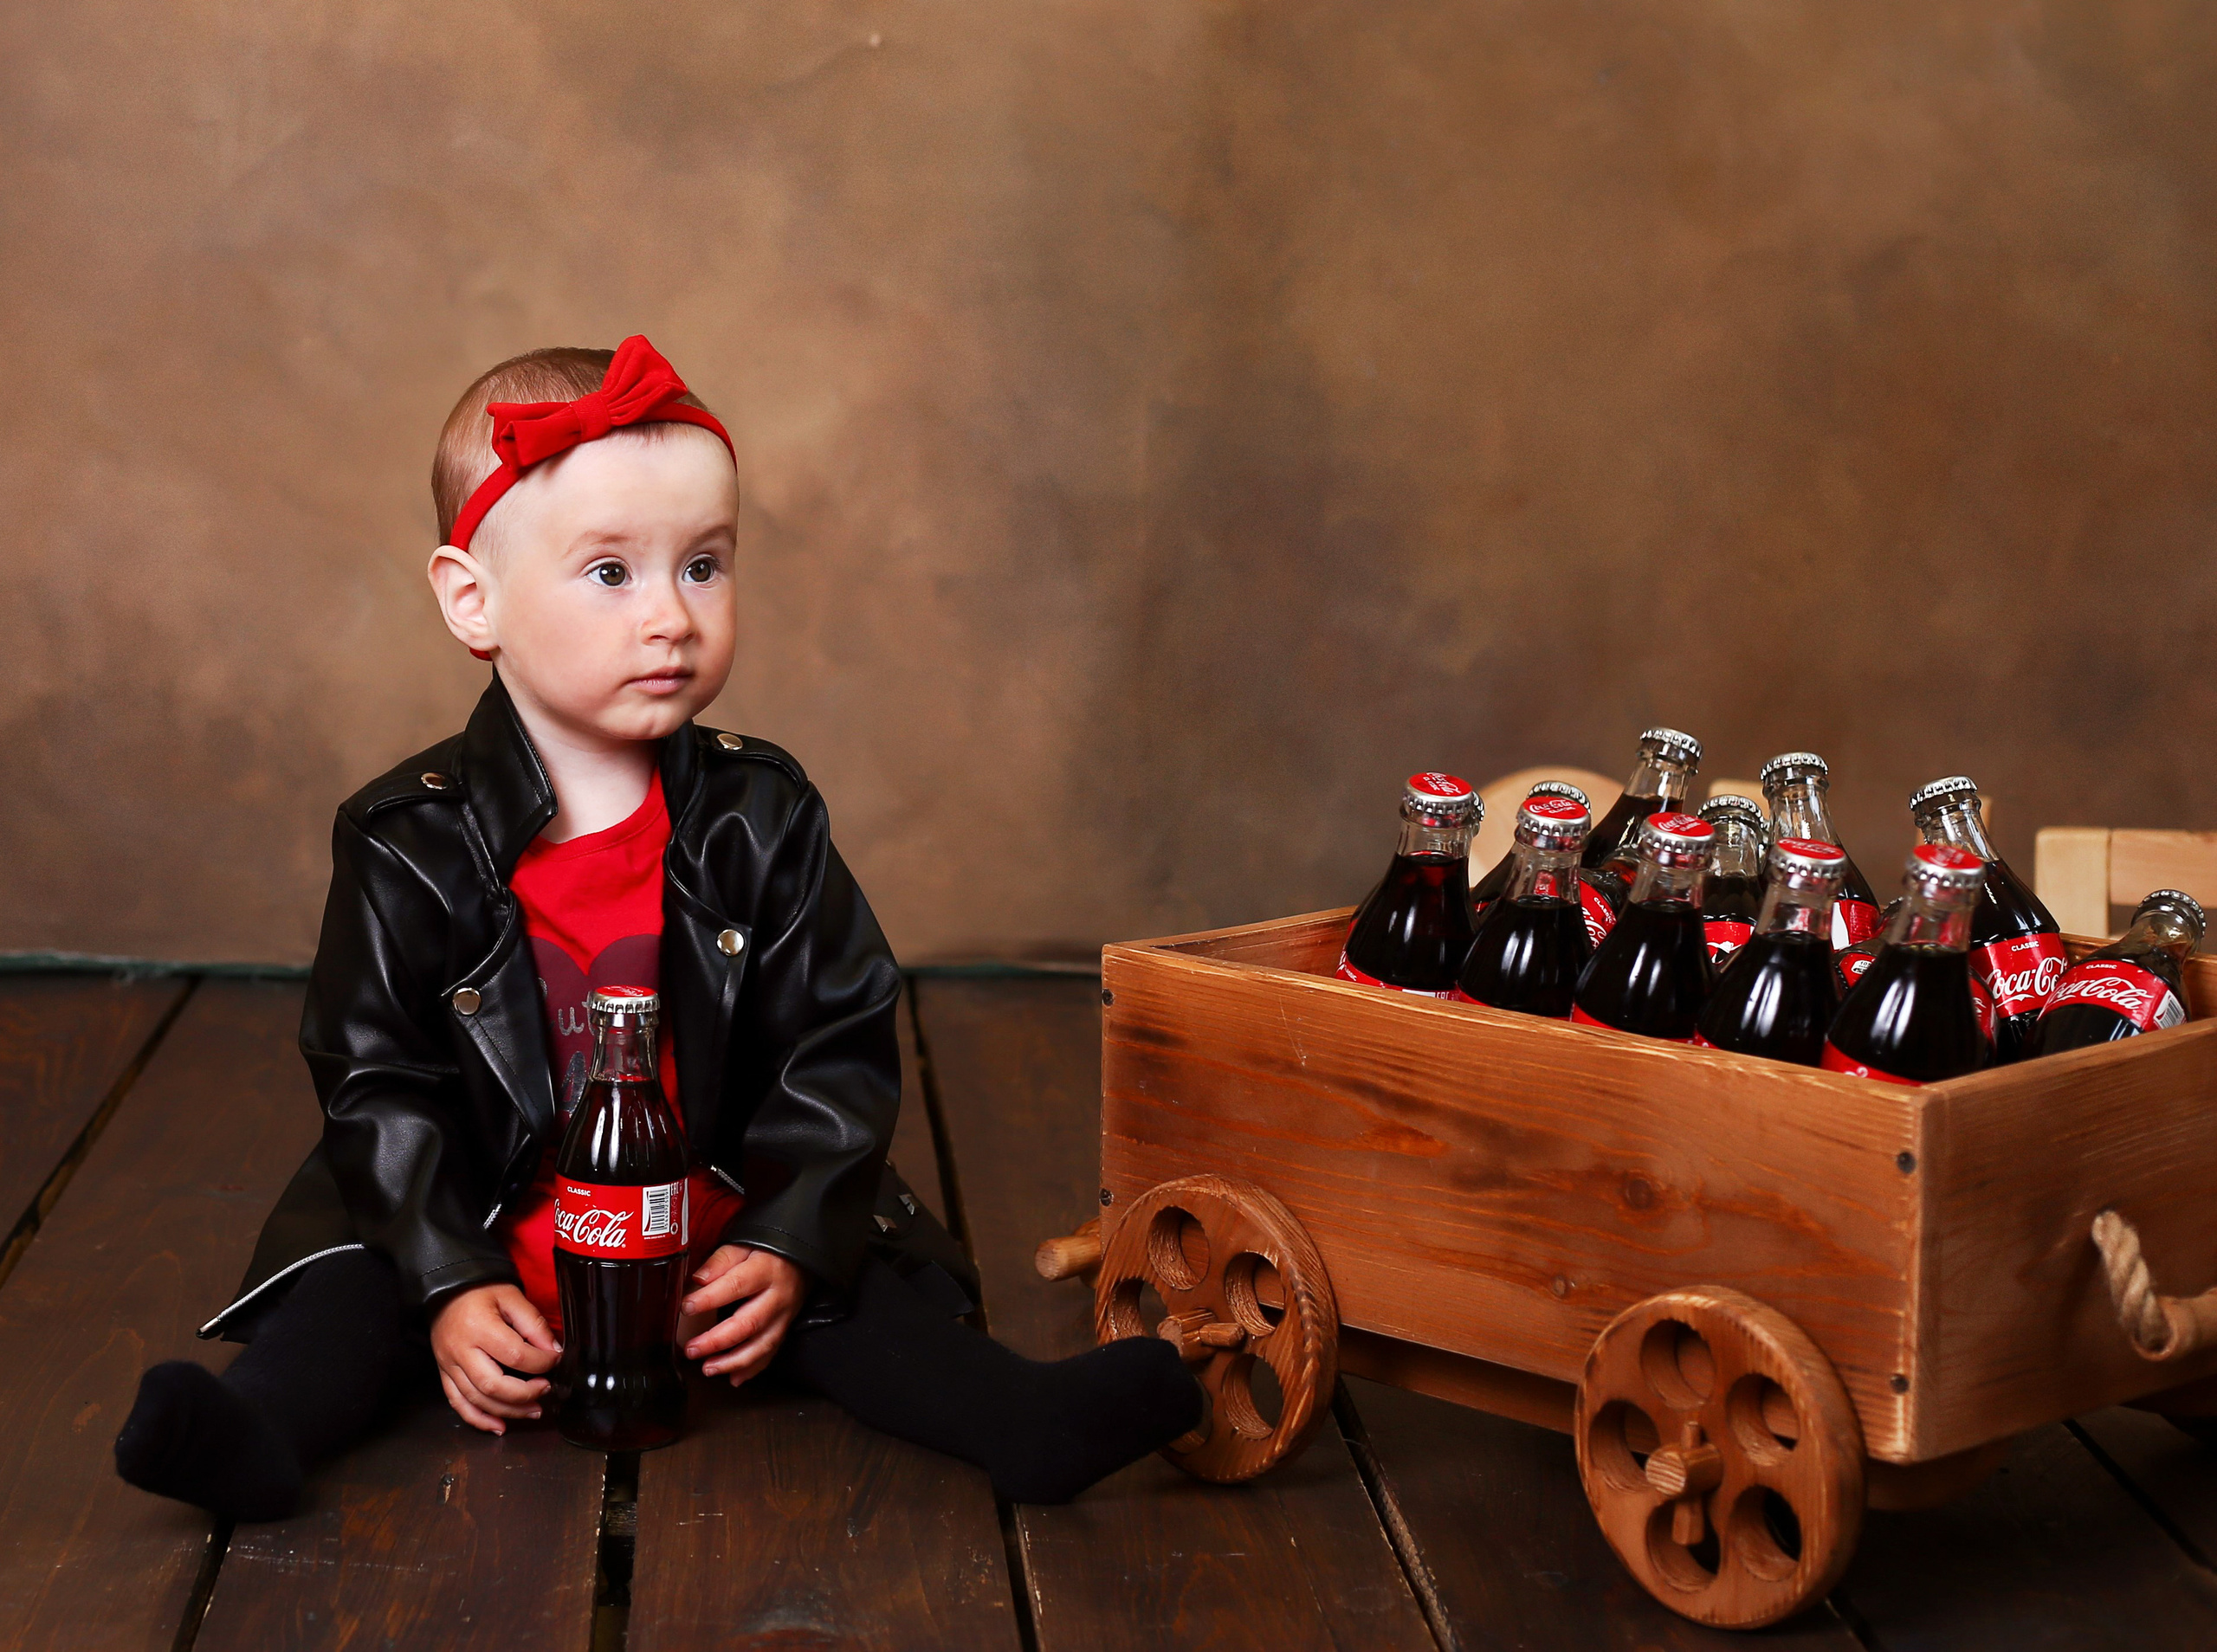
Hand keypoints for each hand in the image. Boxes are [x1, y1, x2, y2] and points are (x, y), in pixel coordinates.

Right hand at [430, 1283, 560, 1433]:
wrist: (446, 1289)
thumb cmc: (480, 1290)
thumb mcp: (511, 1296)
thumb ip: (533, 1324)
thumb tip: (553, 1350)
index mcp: (479, 1327)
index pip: (515, 1355)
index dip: (541, 1362)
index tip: (555, 1360)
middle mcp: (460, 1350)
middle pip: (493, 1385)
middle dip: (525, 1394)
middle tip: (545, 1390)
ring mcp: (449, 1365)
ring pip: (477, 1400)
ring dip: (507, 1411)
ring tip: (533, 1411)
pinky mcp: (444, 1374)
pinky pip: (458, 1403)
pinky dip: (478, 1419)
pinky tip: (499, 1426)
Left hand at [682, 1245, 804, 1385]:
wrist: (801, 1260)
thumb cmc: (767, 1253)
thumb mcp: (744, 1246)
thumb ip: (721, 1261)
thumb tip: (698, 1279)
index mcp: (764, 1270)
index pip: (735, 1286)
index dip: (709, 1299)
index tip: (686, 1308)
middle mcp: (777, 1297)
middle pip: (748, 1323)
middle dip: (717, 1341)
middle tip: (692, 1350)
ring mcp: (783, 1316)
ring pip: (761, 1345)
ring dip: (733, 1362)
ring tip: (708, 1368)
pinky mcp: (785, 1329)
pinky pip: (770, 1353)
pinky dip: (752, 1369)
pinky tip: (734, 1378)